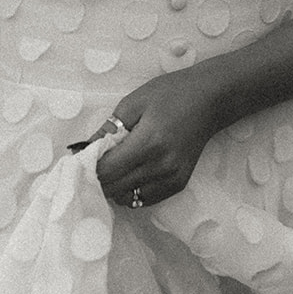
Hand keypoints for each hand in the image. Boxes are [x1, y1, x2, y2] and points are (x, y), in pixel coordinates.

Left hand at [80, 66, 226, 208]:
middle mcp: (161, 166)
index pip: (107, 170)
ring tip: (115, 165)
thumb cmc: (171, 94)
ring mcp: (172, 179)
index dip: (89, 166)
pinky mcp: (178, 184)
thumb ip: (108, 129)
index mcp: (149, 142)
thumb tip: (83, 150)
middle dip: (99, 176)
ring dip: (114, 186)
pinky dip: (131, 190)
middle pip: (114, 188)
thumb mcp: (134, 102)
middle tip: (95, 160)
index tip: (82, 157)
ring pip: (128, 198)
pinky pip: (145, 199)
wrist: (210, 100)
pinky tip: (131, 172)